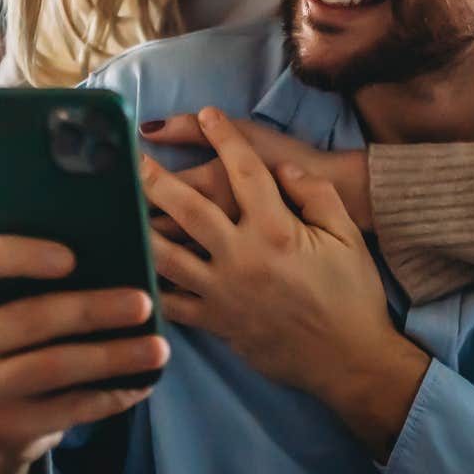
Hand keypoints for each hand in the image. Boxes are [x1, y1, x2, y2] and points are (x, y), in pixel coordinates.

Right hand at [0, 232, 167, 473]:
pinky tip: (142, 383)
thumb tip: (110, 252)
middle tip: (144, 303)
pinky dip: (110, 396)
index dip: (23, 255)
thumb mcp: (0, 303)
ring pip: (54, 367)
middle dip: (93, 310)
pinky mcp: (1, 429)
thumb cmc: (7, 335)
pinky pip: (67, 409)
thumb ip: (29, 276)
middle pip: (29, 319)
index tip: (73, 257)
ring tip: (159, 349)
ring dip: (113, 356)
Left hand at [142, 107, 427, 459]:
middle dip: (156, 178)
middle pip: (188, 208)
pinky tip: (132, 266)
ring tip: (119, 207)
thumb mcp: (347, 236)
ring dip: (140, 227)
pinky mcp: (216, 323)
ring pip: (167, 255)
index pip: (245, 171)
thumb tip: (282, 169)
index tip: (209, 113)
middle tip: (131, 157)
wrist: (351, 360)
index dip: (225, 137)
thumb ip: (315, 194)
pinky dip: (150, 283)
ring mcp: (223, 293)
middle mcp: (242, 258)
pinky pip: (172, 302)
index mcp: (277, 231)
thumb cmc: (354, 295)